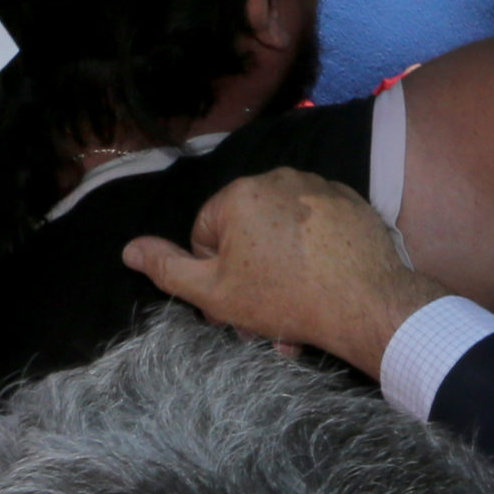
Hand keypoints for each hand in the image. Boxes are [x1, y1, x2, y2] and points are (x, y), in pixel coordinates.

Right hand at [123, 169, 444, 377]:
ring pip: (282, 233)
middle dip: (250, 275)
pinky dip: (314, 253)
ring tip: (296, 310)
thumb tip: (129, 248)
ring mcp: (318, 186)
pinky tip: (323, 284)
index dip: (215, 273)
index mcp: (239, 193)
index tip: (235, 301)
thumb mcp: (215, 293)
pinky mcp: (350, 201)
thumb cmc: (284, 298)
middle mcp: (278, 177)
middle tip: (264, 316)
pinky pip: (317, 227)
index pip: (206, 233)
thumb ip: (168, 268)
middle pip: (247, 233)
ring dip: (281, 268)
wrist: (364, 301)